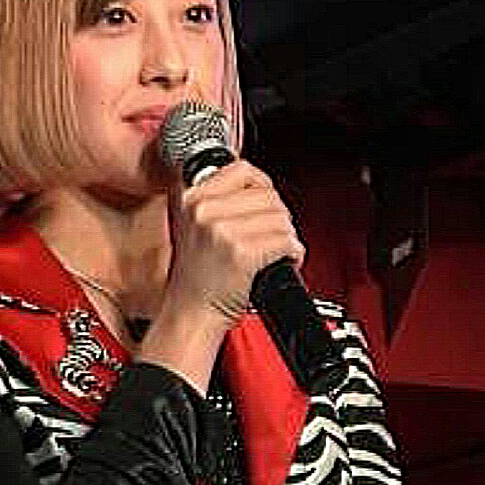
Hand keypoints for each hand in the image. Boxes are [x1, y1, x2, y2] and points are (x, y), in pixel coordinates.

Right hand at [165, 159, 305, 325]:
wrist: (191, 315)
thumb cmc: (197, 278)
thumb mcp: (193, 226)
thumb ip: (219, 200)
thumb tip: (258, 184)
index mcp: (192, 198)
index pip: (242, 169)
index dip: (262, 186)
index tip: (266, 203)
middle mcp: (204, 210)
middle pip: (267, 194)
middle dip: (279, 216)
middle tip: (272, 236)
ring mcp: (222, 230)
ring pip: (281, 217)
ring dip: (287, 236)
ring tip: (275, 251)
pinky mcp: (241, 252)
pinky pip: (285, 241)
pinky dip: (293, 253)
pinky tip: (281, 261)